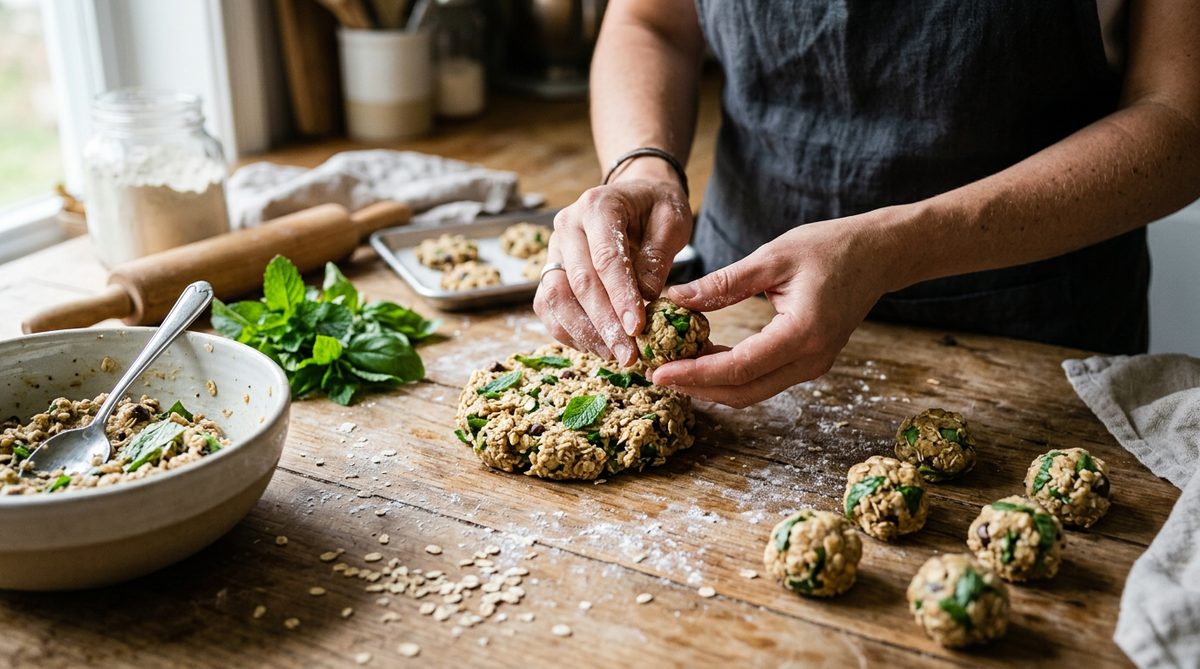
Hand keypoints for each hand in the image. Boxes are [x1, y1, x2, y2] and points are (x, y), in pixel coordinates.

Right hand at [534, 163, 691, 365]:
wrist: (635, 198)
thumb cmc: (655, 208)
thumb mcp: (671, 221)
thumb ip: (658, 255)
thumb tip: (646, 295)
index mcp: (597, 206)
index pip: (606, 258)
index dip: (620, 297)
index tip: (638, 328)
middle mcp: (567, 226)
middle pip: (579, 283)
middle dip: (605, 323)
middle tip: (629, 354)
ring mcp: (554, 250)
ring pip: (556, 299)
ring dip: (584, 332)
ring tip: (616, 354)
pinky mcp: (550, 271)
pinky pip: (549, 308)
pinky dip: (571, 331)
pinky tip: (599, 347)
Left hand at [651, 213, 895, 407]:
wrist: (878, 255)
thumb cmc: (830, 248)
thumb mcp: (773, 257)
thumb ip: (725, 282)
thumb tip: (677, 298)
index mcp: (802, 334)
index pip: (738, 367)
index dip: (694, 374)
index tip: (659, 371)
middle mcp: (810, 360)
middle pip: (743, 392)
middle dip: (696, 387)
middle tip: (657, 373)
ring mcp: (812, 366)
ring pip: (751, 391)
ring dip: (711, 384)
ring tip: (673, 364)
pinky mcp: (808, 363)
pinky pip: (762, 379)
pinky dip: (730, 374)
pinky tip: (702, 356)